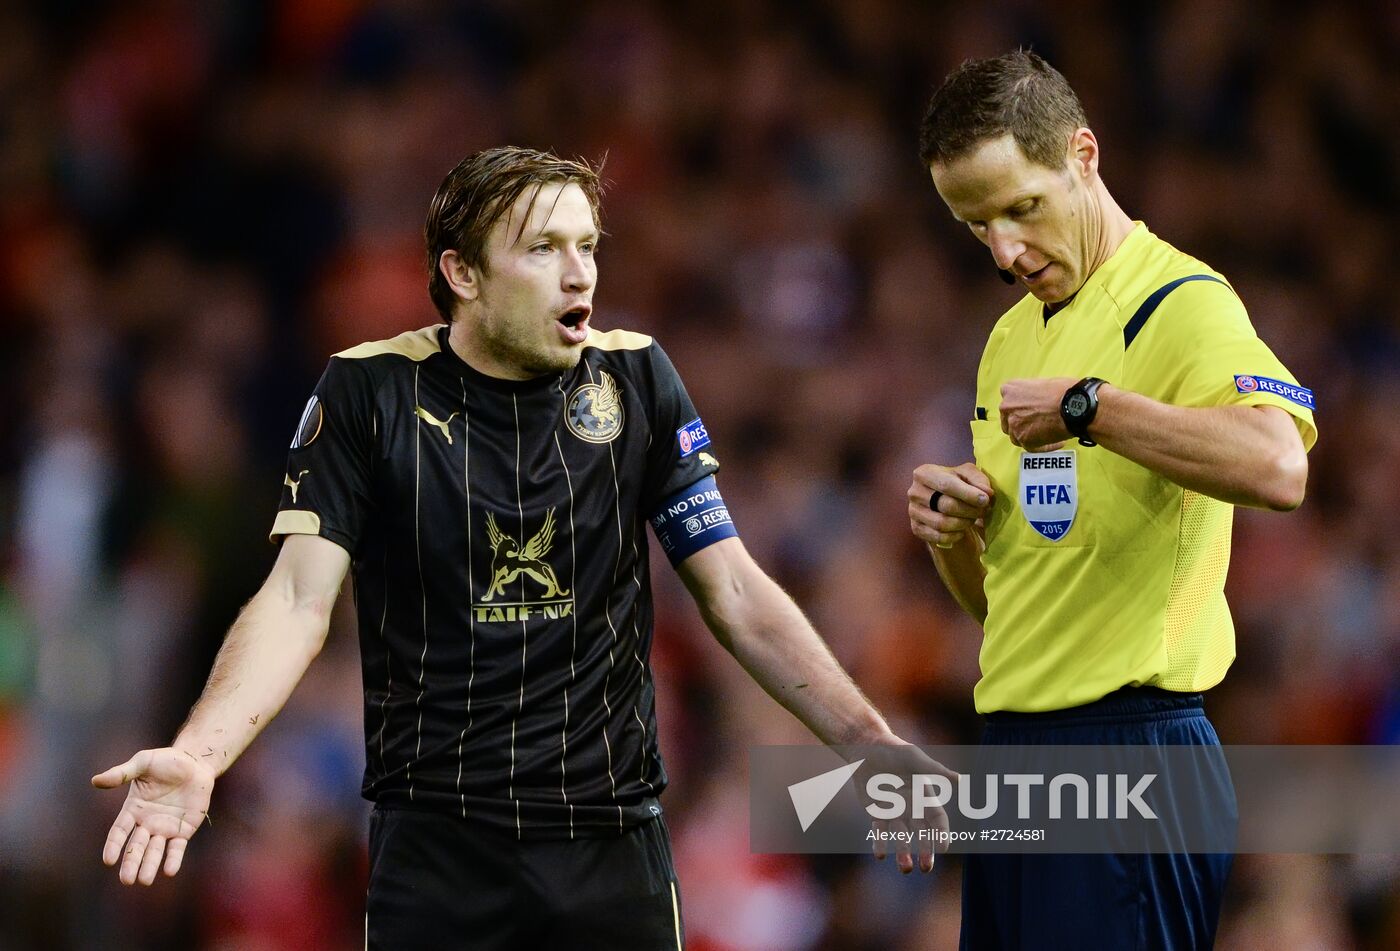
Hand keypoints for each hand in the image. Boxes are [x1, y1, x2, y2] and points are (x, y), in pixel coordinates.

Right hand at [92, 748, 215, 884]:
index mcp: (133, 809)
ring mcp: (165, 828)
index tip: (109, 860)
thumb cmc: (167, 761)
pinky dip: (173, 859)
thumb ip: (122, 773)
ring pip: (155, 850)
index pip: (119, 831)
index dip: (114, 845)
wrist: (196, 762)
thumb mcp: (143, 763)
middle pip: (136, 846)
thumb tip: (95, 781)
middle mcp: (147, 823)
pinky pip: (177, 847)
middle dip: (131, 863)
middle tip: (127, 880)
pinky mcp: (184, 830)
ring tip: (145, 881)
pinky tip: (170, 871)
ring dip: (150, 865)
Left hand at [858, 740, 958, 873]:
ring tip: (905, 869)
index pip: (937, 820)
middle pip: (922, 834)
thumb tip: (960, 780)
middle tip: (926, 868)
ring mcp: (895, 812)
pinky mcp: (877, 813)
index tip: (943, 848)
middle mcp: (912, 807)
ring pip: (902, 837)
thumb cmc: (894, 750)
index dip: (941, 834)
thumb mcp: (915, 759)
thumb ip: (935, 771)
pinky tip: (880, 856)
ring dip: (904, 853)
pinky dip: (880, 844)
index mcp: (925, 796)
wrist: (868, 747)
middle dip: (926, 851)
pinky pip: (880, 832)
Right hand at [909, 463, 993, 548]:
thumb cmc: (956, 483)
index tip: (985, 500)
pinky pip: (938, 537)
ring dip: (963, 523)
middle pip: (946, 505)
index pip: (947, 485)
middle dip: (969, 510)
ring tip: (973, 519)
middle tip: (982, 511)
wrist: (941, 498)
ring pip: (942, 523)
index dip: (968, 494)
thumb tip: (987, 493)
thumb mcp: (968, 474)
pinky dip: (954, 536)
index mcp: (925, 473)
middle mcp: (914, 492)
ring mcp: (913, 511)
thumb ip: (979, 480)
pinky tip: (962, 531)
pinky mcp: (916, 528)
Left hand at [998, 377, 1075, 449]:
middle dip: (1022, 422)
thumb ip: (1032, 393)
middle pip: (1009, 419)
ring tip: (1047, 435)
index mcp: (1010, 389)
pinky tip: (1055, 442)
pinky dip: (1043, 446)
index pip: (1009, 401)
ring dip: (1029, 435)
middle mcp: (1007, 406)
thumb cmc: (1064, 392)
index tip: (1029, 410)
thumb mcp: (1042, 383)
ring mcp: (1013, 424)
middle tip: (1037, 423)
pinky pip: (1031, 447)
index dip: (1020, 407)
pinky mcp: (1023, 439)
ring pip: (1016, 435)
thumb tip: (1037, 401)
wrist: (1074, 406)